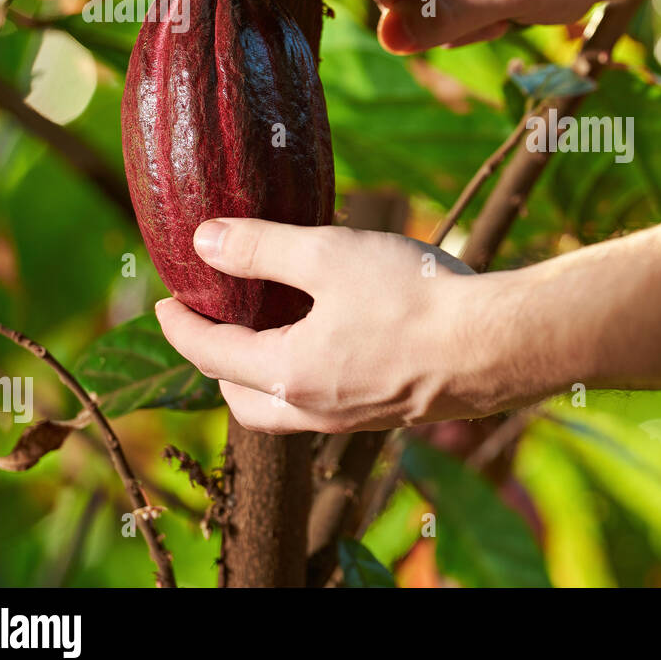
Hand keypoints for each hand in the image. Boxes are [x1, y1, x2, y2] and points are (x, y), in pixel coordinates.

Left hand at [154, 218, 528, 432]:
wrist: (498, 343)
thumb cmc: (414, 297)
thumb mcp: (329, 254)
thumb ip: (261, 249)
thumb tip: (203, 242)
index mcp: (289, 374)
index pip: (211, 354)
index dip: (179, 325)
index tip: (162, 301)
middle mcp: (316, 410)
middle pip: (243, 402)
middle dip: (218, 366)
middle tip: (214, 325)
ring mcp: (355, 417)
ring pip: (287, 410)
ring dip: (264, 377)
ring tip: (272, 332)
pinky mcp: (391, 411)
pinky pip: (328, 404)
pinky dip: (308, 377)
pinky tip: (334, 340)